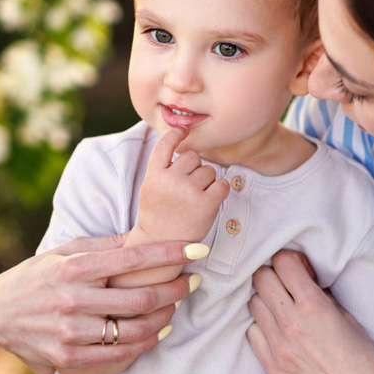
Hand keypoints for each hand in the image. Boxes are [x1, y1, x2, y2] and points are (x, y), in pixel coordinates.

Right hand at [0, 234, 203, 369]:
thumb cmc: (42, 273)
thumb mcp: (68, 250)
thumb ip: (107, 245)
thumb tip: (145, 233)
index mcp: (75, 267)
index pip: (134, 258)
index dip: (171, 253)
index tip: (199, 249)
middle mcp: (72, 298)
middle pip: (141, 298)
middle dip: (176, 290)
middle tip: (193, 282)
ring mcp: (69, 330)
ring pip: (134, 330)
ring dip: (165, 318)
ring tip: (177, 307)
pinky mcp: (66, 355)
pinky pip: (117, 354)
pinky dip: (145, 343)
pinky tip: (158, 331)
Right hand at [137, 127, 230, 242]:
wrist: (162, 243)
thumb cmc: (159, 212)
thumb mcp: (151, 187)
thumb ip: (162, 167)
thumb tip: (181, 138)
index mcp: (154, 176)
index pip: (165, 145)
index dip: (176, 135)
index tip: (183, 131)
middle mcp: (170, 181)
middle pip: (193, 157)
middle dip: (194, 168)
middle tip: (188, 187)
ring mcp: (188, 192)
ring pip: (209, 170)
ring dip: (207, 180)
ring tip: (196, 197)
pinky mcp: (206, 204)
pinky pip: (222, 184)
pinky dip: (221, 189)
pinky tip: (212, 198)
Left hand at [247, 251, 373, 373]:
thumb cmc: (366, 361)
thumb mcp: (349, 318)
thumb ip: (322, 296)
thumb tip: (304, 279)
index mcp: (314, 306)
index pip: (282, 262)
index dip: (291, 260)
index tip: (300, 267)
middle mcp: (290, 324)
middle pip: (261, 279)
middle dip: (275, 274)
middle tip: (289, 282)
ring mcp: (278, 348)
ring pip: (253, 304)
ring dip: (266, 299)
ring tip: (284, 306)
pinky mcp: (272, 367)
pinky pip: (252, 333)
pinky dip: (262, 326)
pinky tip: (279, 330)